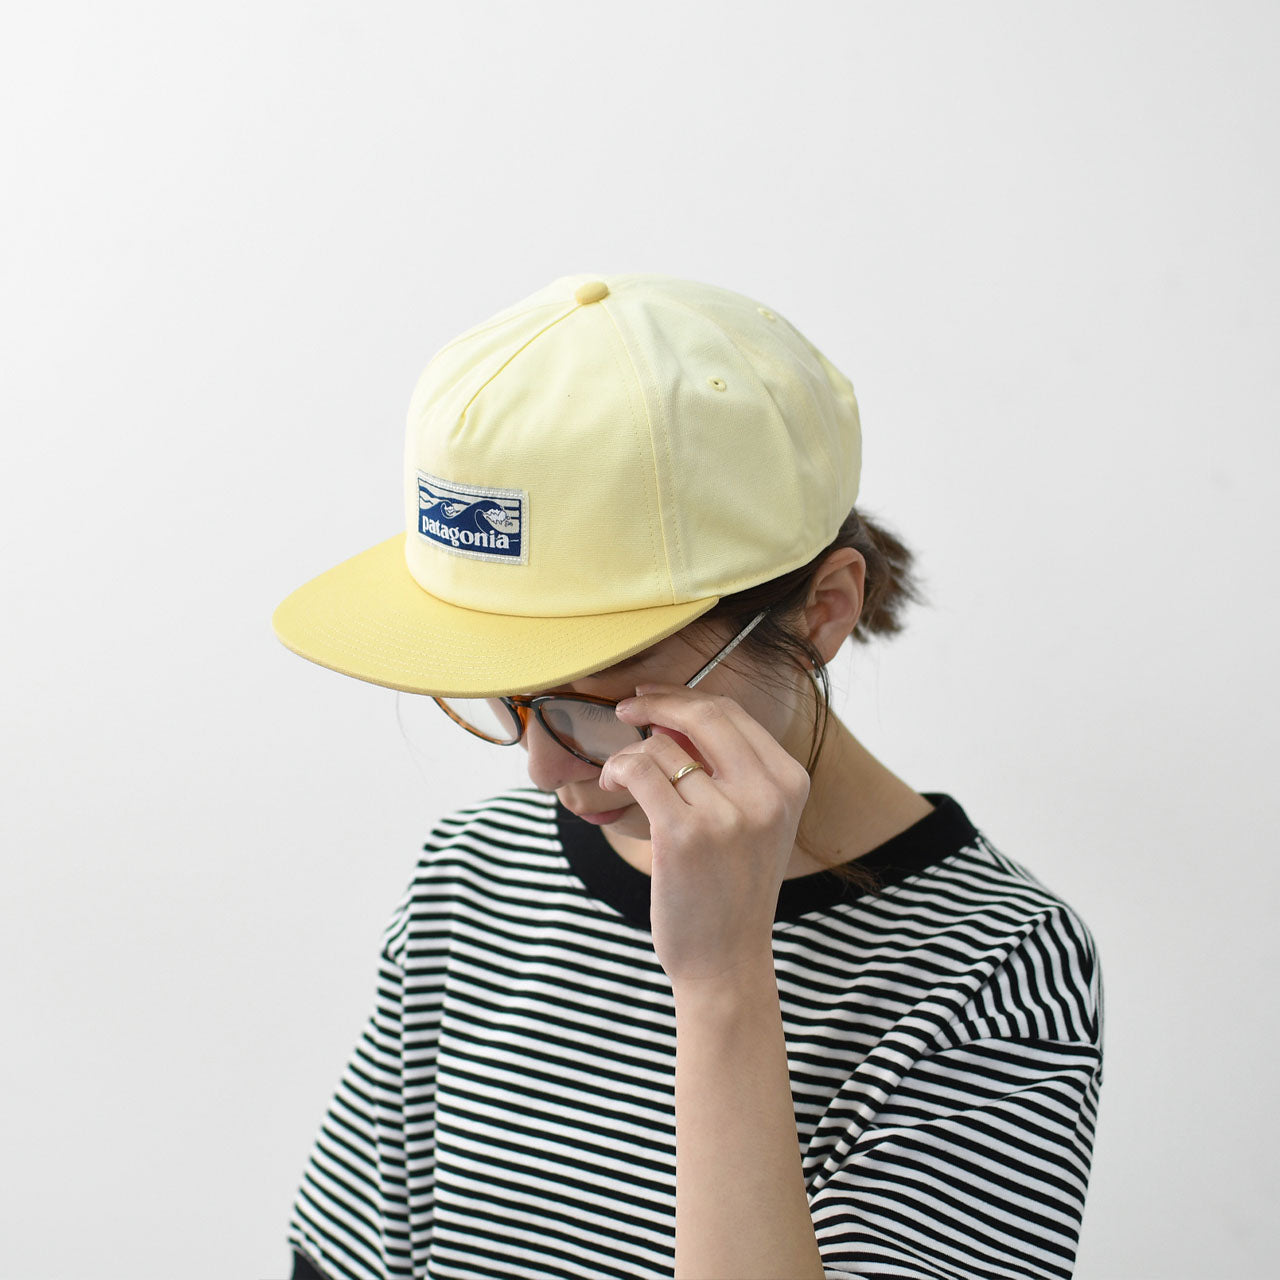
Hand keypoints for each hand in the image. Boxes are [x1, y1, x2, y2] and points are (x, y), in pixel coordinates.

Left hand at [599, 683, 810, 989]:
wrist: (727, 960)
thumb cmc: (732, 887)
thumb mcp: (757, 821)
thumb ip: (732, 768)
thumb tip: (672, 714)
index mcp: (789, 783)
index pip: (733, 713)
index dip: (685, 697)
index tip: (653, 697)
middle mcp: (766, 793)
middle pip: (704, 715)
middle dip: (656, 702)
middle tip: (626, 709)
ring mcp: (727, 814)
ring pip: (662, 747)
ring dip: (630, 754)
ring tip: (620, 778)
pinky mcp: (684, 835)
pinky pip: (640, 771)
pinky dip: (617, 770)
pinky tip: (611, 786)